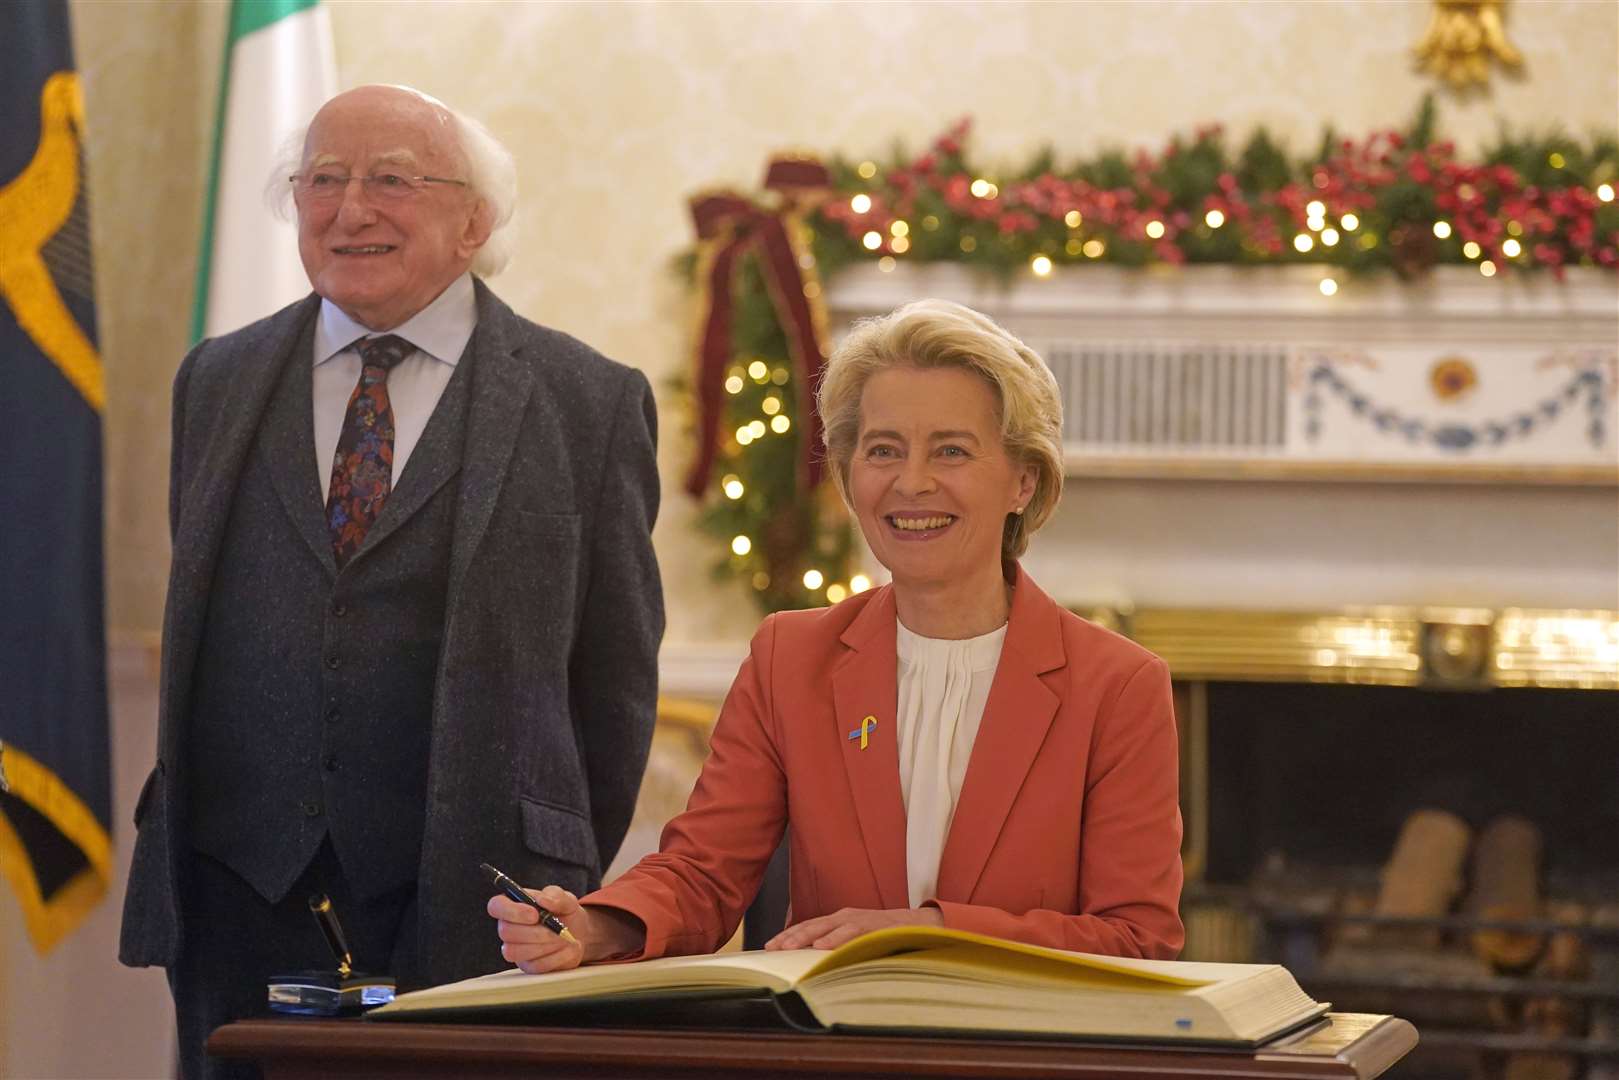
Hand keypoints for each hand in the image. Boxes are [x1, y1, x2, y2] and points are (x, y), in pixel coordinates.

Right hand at [488, 885, 584, 973]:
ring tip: (564, 938)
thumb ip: (555, 896)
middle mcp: (509, 928)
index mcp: (513, 905)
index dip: (511, 911)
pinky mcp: (528, 966)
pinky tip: (569, 949)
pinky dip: (557, 957)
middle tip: (556, 929)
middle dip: (534, 932)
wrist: (578, 933)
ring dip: (544, 945)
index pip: (496, 906)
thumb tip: (542, 900)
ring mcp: (516, 949)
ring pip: (515, 951)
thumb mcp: (566, 899)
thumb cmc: (564, 912)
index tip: (534, 914)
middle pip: (505, 932)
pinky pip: (534, 965)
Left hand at [763, 905, 943, 950]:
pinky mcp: (874, 925)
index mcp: (840, 920)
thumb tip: (817, 964)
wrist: (920, 926)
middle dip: (790, 936)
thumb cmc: (886, 936)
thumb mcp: (858, 941)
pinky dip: (836, 938)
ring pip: (827, 926)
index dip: (789, 935)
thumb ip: (840, 948)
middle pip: (812, 924)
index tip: (769, 946)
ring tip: (789, 947)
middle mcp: (846, 916)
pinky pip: (851, 932)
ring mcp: (859, 919)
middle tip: (772, 947)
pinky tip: (822, 946)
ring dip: (807, 936)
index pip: (809, 926)